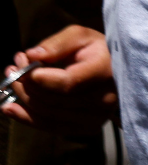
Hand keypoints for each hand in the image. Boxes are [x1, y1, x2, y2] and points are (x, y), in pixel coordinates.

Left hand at [2, 25, 117, 134]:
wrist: (119, 73)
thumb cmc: (97, 51)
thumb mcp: (80, 36)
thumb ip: (56, 44)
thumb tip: (31, 55)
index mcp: (105, 72)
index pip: (66, 83)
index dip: (37, 77)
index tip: (22, 61)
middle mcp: (105, 99)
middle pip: (52, 100)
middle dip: (25, 83)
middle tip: (14, 67)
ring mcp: (98, 117)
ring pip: (47, 114)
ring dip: (23, 97)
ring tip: (14, 80)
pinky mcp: (89, 128)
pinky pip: (51, 127)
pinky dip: (26, 118)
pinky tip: (9, 108)